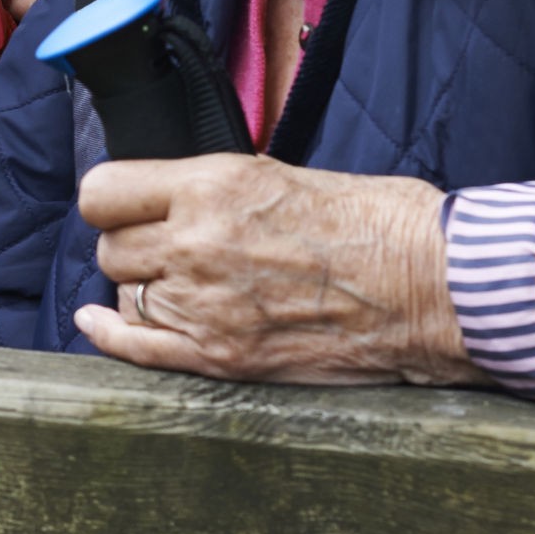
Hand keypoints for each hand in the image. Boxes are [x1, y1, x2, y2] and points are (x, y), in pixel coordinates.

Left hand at [76, 158, 485, 385]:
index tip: (128, 208)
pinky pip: (136, 349)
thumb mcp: (283, 175)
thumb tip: (174, 200)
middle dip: (137, 248)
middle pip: (112, 250)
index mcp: (212, 187)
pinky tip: (98, 321)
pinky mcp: (224, 358)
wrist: (435, 287)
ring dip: (148, 290)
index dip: (114, 202)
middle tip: (176, 249)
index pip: (103, 193)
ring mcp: (206, 306)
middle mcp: (196, 244)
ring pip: (128, 296)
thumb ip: (216, 190)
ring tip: (193, 284)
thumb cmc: (379, 223)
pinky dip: (110, 335)